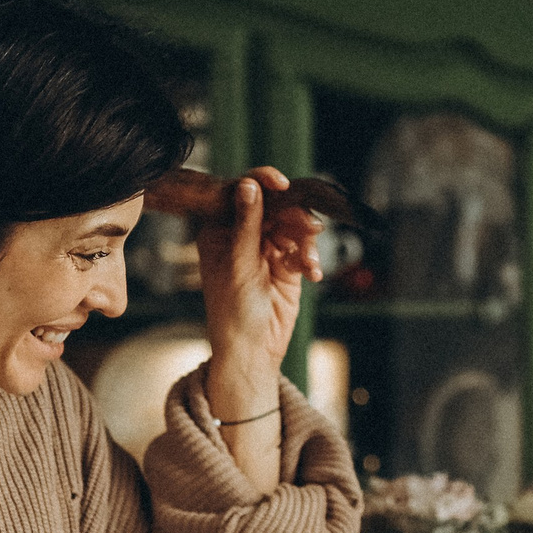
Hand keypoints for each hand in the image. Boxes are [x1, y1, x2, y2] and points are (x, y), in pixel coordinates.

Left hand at [196, 166, 321, 388]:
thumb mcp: (238, 263)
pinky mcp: (287, 265)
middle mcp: (243, 235)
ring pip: (292, 226)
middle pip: (273, 206)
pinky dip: (311, 258)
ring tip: (309, 261)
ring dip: (305, 239)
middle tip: (309, 227)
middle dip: (293, 215)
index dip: (262, 183)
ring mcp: (266, 249)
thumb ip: (247, 223)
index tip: (282, 183)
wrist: (252, 350)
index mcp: (220, 230)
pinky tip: (313, 273)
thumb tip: (249, 186)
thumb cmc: (233, 312)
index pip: (241, 194)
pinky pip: (303, 249)